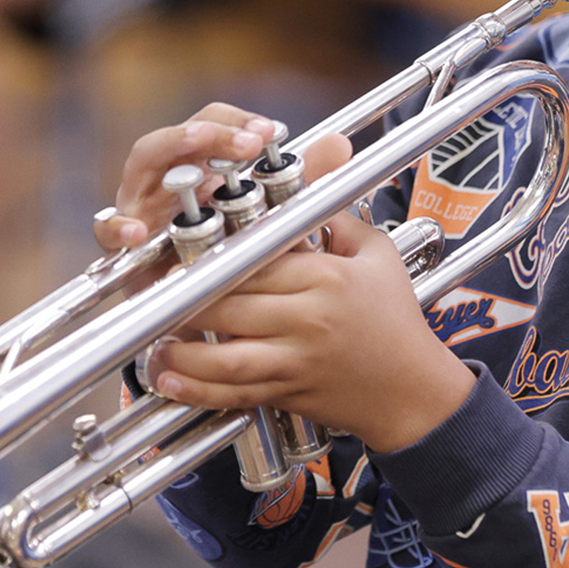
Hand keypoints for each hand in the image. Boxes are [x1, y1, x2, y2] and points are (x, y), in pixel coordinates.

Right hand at [93, 104, 343, 253]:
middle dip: (209, 133)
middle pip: (179, 132)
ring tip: (196, 159)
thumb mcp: (271, 218)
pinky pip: (107, 228)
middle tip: (246, 143)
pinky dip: (115, 227)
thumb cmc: (233, 253)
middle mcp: (170, 176)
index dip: (238, 122)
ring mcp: (143, 203)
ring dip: (169, 153)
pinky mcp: (124, 243)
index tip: (270, 133)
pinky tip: (134, 231)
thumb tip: (339, 145)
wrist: (205, 311)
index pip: (214, 123)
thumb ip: (302, 181)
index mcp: (203, 164)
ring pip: (143, 161)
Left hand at [149, 209, 475, 451]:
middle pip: (230, 303)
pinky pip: (234, 393)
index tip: (183, 249)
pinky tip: (169, 379)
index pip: (255, 259)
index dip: (213, 255)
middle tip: (155, 287)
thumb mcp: (376, 254)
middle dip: (185, 297)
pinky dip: (197, 389)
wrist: (414, 392)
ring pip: (225, 355)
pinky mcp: (287, 392)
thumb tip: (307, 175)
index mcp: (326, 277)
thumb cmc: (396, 318)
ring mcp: (295, 360)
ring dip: (182, 349)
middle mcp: (307, 319)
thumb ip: (333, 215)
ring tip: (154, 337)